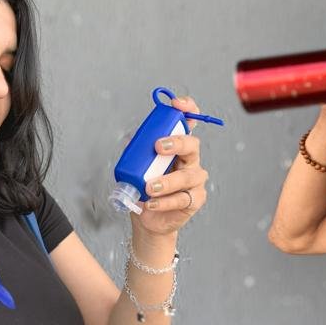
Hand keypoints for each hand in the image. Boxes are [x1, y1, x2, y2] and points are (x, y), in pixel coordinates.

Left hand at [135, 95, 208, 236]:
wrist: (149, 219)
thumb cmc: (145, 189)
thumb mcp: (136, 166)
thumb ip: (136, 151)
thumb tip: (130, 139)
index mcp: (177, 147)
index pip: (188, 123)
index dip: (188, 110)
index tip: (177, 105)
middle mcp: (190, 160)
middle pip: (192, 145)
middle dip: (177, 142)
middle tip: (158, 147)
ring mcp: (194, 180)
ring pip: (188, 176)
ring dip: (167, 181)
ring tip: (149, 187)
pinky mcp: (195, 199)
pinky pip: (183, 198)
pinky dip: (165, 201)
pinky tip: (151, 202)